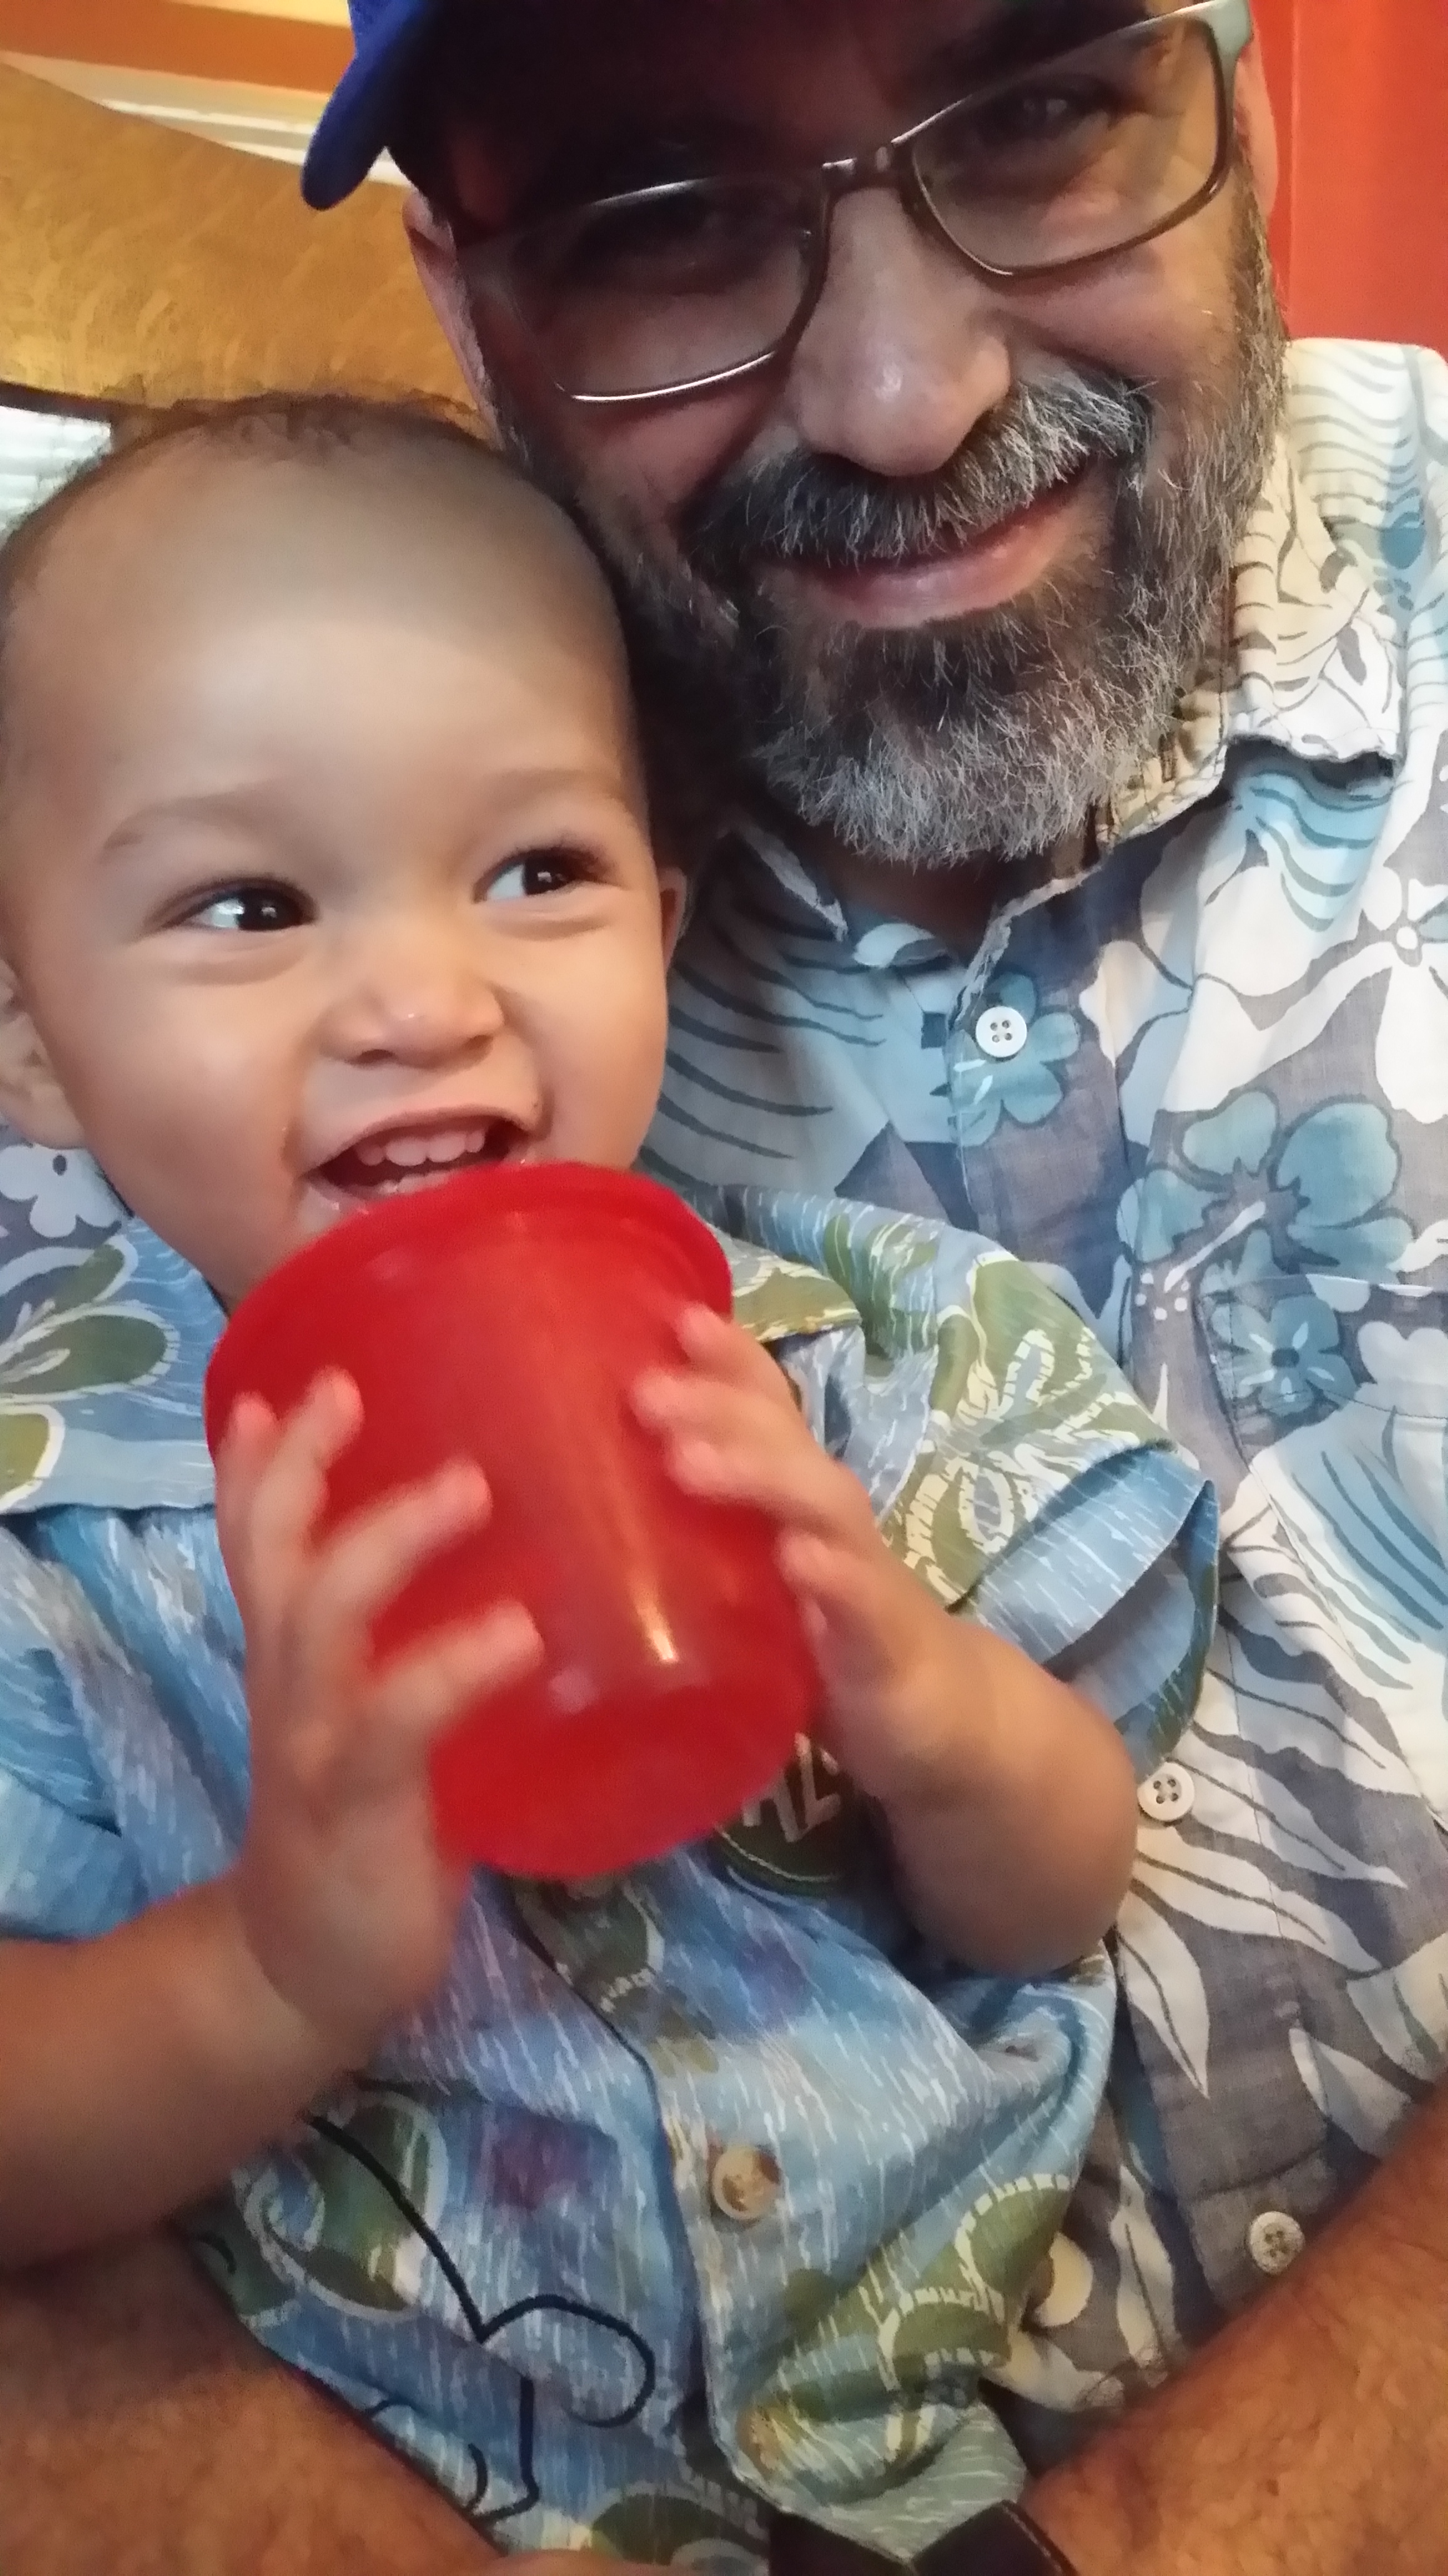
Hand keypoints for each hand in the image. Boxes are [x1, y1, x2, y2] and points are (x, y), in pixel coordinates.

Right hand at [215, 1373, 541, 2067]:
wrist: (310, 1971)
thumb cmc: (373, 1832)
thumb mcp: (378, 1722)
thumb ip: (414, 1651)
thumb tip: (523, 1569)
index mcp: (296, 1659)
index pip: (260, 1536)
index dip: (270, 1459)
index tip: (307, 1379)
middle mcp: (290, 1683)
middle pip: (277, 1548)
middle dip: (311, 1465)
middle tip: (356, 1390)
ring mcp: (316, 1740)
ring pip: (325, 1612)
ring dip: (391, 1540)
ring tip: (471, 1487)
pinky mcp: (361, 1803)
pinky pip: (399, 1718)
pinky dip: (456, 1665)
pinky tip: (519, 1633)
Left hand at [633, 1307, 971, 1803]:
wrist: (933, 1718)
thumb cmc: (818, 1641)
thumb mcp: (743, 1584)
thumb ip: (675, 1550)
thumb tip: (560, 1525)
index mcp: (790, 1497)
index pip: (765, 1408)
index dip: (728, 1360)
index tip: (673, 1318)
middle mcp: (827, 1518)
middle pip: (783, 1439)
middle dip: (718, 1405)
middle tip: (643, 1391)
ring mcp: (864, 1574)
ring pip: (821, 1504)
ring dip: (760, 1474)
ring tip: (687, 1463)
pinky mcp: (886, 1641)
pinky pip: (862, 1602)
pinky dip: (832, 1577)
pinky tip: (798, 1561)